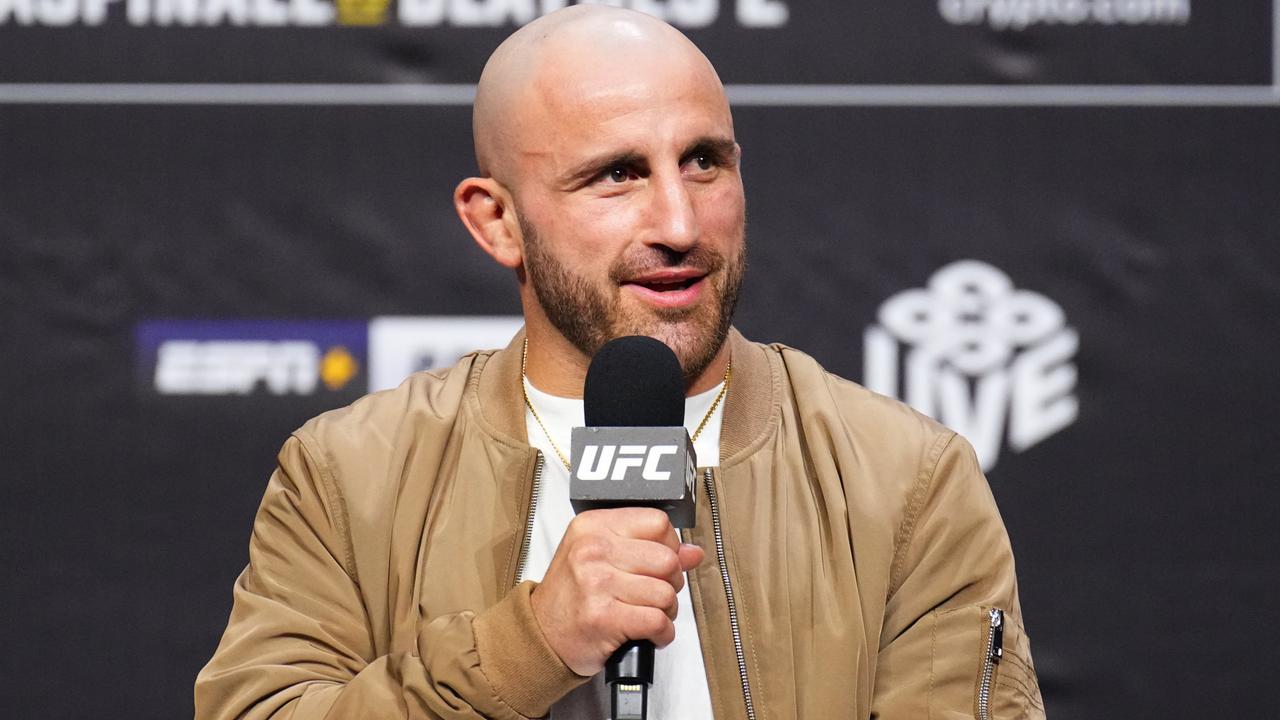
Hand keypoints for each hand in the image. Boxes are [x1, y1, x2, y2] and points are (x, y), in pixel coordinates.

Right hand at [529, 507, 705, 675]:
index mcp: (593, 526)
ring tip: (647, 614)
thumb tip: (692, 552)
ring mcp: (597, 583)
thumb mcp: (600, 557)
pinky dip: (662, 633)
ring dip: (666, 611)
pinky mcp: (604, 617)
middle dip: (671, 583)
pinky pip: (658, 621)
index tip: (660, 563)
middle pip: (667, 559)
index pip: (658, 522)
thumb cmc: (571, 596)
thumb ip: (647, 548)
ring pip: (666, 593)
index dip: (670, 546)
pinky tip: (649, 633)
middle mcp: (593, 550)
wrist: (541, 635)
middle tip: (654, 593)